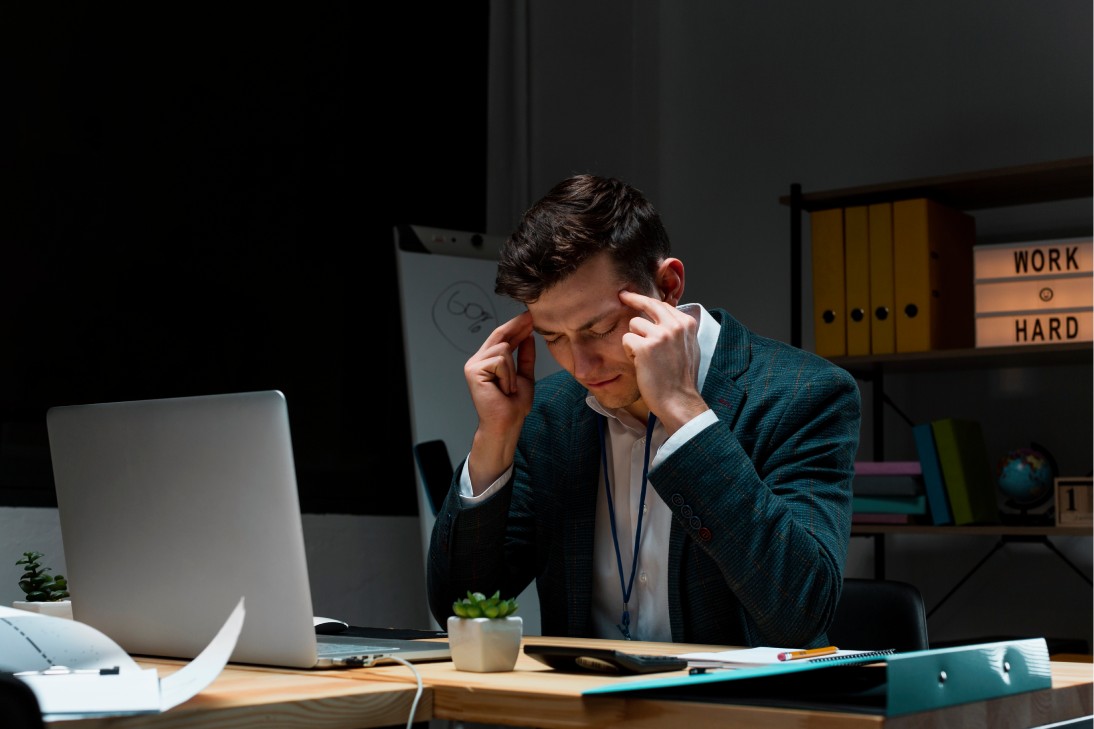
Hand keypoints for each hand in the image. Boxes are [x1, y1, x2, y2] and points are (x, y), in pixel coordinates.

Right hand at [463, 311, 535, 490]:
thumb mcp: (524, 376)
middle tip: (532, 318)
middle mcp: (477, 360)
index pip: (502, 337)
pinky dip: (508, 376)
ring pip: (503, 349)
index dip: (516, 326)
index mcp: (487, 361)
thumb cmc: (513, 405)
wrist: (506, 424)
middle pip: (500, 335)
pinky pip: (500, 360)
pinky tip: (504, 389)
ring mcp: (473, 365)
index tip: (530, 316)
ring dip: (513, 370)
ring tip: (509, 388)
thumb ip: (525, 356)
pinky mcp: (474, 371)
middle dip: (517, 327)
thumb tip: (528, 336)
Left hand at [617, 290, 706, 432]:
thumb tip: (665, 314)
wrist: (678, 399)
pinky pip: (627, 339)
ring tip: (644, 356)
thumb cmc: (681, 378)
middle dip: (632, 298)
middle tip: (622, 296)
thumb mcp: (689, 347)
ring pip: (634, 323)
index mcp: (687, 324)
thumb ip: (678, 329)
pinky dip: (629, 352)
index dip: (646, 301)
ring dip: (634, 339)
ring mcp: (661, 335)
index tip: (633, 296)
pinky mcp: (645, 347)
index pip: (662, 304)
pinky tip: (640, 363)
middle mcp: (675, 326)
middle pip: (648, 303)